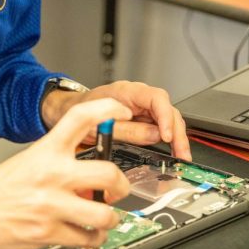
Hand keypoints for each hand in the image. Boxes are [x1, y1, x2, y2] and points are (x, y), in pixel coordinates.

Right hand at [0, 99, 132, 248]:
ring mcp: (51, 205)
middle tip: (117, 190)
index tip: (123, 112)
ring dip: (108, 219)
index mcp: (45, 151)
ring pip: (105, 213)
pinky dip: (91, 239)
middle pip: (109, 172)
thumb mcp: (25, 162)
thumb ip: (57, 163)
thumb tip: (89, 170)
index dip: (108, 110)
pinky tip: (84, 235)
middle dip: (121, 186)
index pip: (80, 118)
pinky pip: (87, 238)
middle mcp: (51, 174)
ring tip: (100, 218)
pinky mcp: (48, 232)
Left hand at [41, 80, 191, 160]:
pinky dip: (168, 139)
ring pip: (167, 118)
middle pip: (167, 110)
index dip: (165, 117)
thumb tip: (154, 135)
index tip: (166, 136)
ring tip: (181, 156)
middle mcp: (138, 97)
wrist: (66, 111)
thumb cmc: (78, 112)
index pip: (156, 99)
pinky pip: (160, 126)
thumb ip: (128, 130)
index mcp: (127, 91)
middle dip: (177, 132)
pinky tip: (172, 152)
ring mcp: (141, 108)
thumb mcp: (99, 124)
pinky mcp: (141, 119)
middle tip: (182, 153)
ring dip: (176, 137)